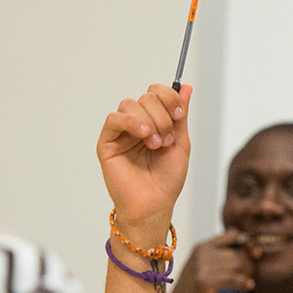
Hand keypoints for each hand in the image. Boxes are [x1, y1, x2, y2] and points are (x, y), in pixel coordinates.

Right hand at [97, 83, 195, 236]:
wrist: (154, 205)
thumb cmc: (166, 180)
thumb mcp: (180, 142)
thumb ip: (180, 114)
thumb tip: (185, 86)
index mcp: (154, 121)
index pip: (157, 93)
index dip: (170, 97)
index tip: (180, 114)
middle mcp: (137, 124)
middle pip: (146, 97)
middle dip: (162, 116)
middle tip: (166, 140)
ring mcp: (121, 132)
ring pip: (130, 105)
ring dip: (149, 121)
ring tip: (155, 144)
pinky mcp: (107, 142)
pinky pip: (114, 119)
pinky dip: (130, 122)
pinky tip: (142, 135)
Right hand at [166, 231, 256, 292]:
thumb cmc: (196, 291)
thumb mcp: (205, 268)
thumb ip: (221, 257)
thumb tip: (251, 252)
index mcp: (202, 246)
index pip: (232, 234)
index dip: (247, 243)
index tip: (255, 254)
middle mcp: (202, 253)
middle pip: (237, 252)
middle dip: (248, 264)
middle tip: (250, 275)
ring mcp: (202, 266)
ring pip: (238, 264)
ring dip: (247, 273)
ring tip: (247, 282)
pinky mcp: (205, 281)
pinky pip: (233, 278)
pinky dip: (244, 282)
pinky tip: (248, 286)